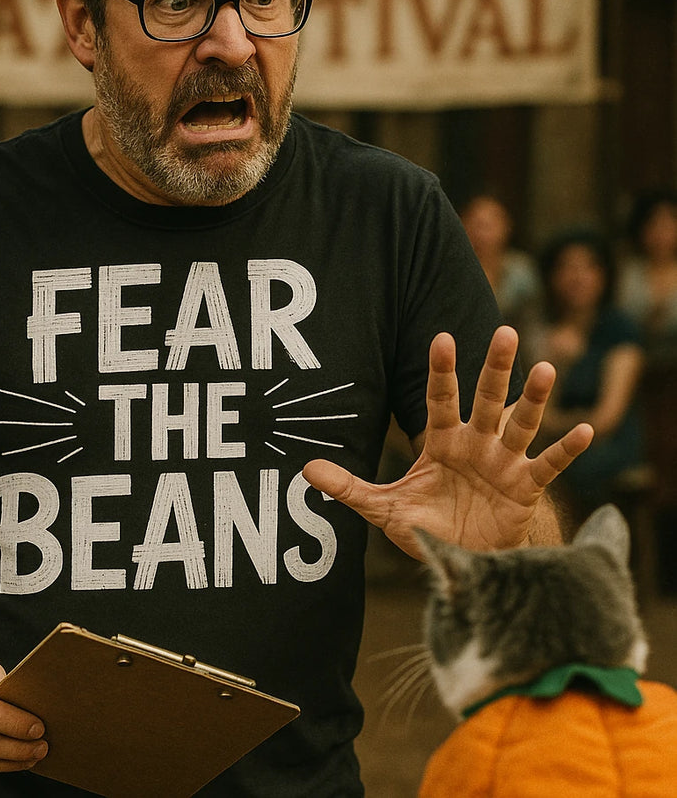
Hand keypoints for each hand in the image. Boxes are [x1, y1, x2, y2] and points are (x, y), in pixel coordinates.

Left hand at [303, 326, 593, 556]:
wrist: (464, 558)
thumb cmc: (426, 524)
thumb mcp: (383, 507)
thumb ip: (348, 486)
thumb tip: (304, 468)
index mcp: (441, 442)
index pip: (439, 399)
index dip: (440, 370)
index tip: (440, 337)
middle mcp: (475, 443)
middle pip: (486, 399)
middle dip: (493, 368)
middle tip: (504, 331)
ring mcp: (503, 462)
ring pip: (520, 424)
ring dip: (533, 399)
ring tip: (545, 370)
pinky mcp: (526, 488)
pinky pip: (548, 465)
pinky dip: (566, 449)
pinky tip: (585, 430)